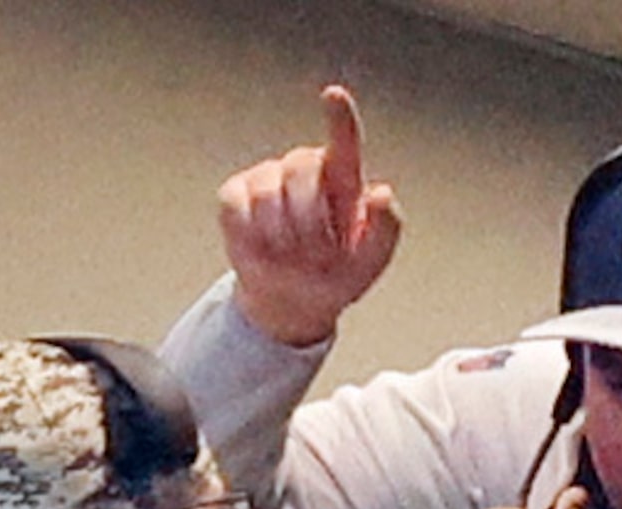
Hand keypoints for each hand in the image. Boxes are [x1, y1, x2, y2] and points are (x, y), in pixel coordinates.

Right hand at [218, 85, 404, 348]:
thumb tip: (381, 192)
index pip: (344, 138)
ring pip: (268, 195)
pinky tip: (263, 250)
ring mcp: (267, 177)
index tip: (333, 95)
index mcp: (343, 176)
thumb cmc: (338, 273)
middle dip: (310, 221)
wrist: (295, 300)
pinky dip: (251, 238)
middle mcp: (304, 166)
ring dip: (282, 238)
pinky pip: (237, 209)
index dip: (339, 116)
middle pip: (302, 171)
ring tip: (292, 256)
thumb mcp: (372, 260)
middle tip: (318, 256)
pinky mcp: (234, 195)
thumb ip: (387, 227)